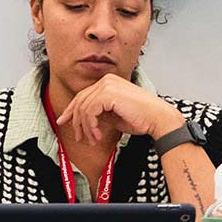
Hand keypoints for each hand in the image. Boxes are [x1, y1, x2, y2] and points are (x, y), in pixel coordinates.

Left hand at [56, 73, 184, 144]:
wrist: (158, 119)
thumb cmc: (141, 118)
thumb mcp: (113, 115)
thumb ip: (98, 113)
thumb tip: (81, 120)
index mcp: (108, 82)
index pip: (83, 95)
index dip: (71, 110)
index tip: (63, 121)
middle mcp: (106, 80)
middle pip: (80, 102)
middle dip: (76, 122)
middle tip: (79, 138)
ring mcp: (107, 85)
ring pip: (83, 109)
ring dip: (86, 129)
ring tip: (93, 140)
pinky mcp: (108, 94)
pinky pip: (89, 112)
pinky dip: (91, 127)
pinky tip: (98, 135)